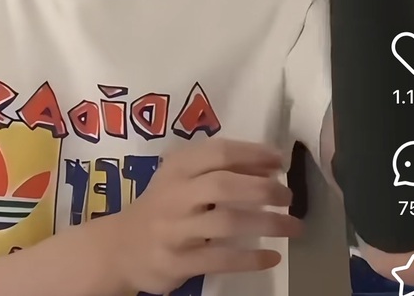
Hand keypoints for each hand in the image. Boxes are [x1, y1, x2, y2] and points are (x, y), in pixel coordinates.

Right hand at [107, 139, 301, 294]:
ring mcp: (175, 230)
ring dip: (265, 223)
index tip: (280, 161)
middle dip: (262, 189)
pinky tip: (272, 257)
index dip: (253, 154)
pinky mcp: (177, 262)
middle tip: (288, 195)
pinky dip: (250, 259)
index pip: (219, 152)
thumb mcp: (180, 177)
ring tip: (293, 226)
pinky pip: (220, 260)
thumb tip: (268, 163)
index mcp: (177, 167)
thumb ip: (217, 167)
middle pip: (224, 186)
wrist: (120, 247)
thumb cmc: (161, 205)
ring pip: (226, 223)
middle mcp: (175, 194)